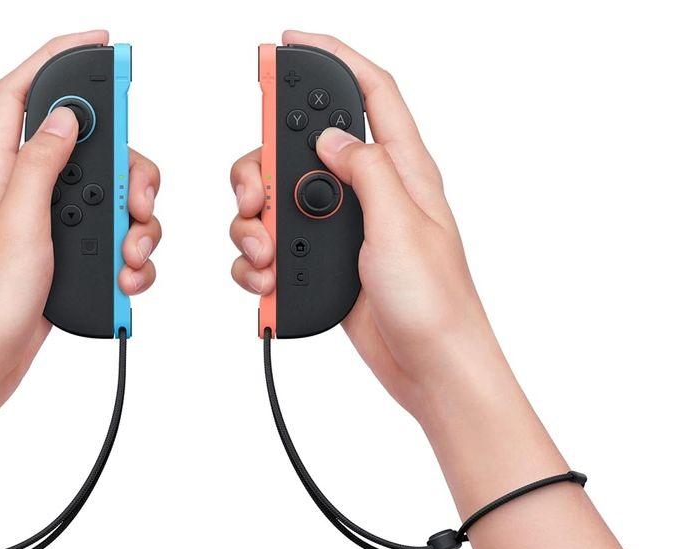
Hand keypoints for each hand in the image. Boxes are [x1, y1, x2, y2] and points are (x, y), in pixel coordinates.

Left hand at [0, 31, 160, 421]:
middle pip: (85, 146)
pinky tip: (124, 276)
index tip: (98, 44)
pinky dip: (126, 253)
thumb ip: (41, 164)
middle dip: (123, 164)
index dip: (55, 58)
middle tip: (138, 193)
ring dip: (131, 221)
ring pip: (105, 194)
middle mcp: (20, 192)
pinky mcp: (63, 255)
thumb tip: (66, 116)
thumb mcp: (17, 224)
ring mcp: (44, 224)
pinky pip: (107, 236)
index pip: (21, 94)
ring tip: (129, 253)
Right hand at [230, 31, 497, 419]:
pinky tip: (268, 279)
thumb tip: (332, 138)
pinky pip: (275, 244)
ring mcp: (343, 228)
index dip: (332, 56)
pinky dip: (257, 260)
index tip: (290, 41)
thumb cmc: (435, 303)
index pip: (370, 92)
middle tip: (254, 190)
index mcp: (402, 170)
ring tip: (267, 254)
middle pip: (300, 148)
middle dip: (263, 164)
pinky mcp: (323, 262)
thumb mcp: (400, 225)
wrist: (430, 368)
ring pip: (277, 198)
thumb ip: (364, 171)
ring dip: (256, 223)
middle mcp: (369, 192)